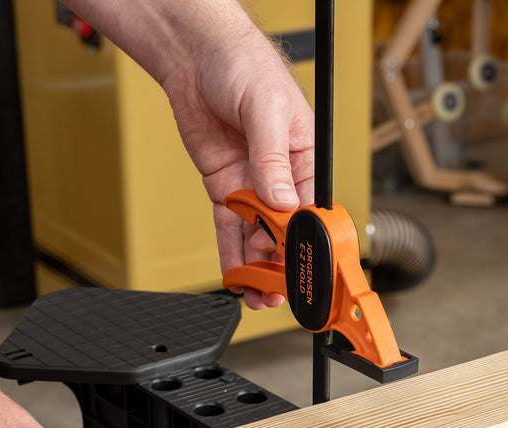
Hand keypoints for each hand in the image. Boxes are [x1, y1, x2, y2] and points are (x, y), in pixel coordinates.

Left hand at [159, 25, 314, 308]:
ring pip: (257, 234)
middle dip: (281, 261)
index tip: (302, 263)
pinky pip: (229, 226)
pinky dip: (231, 252)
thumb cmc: (242, 64)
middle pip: (285, 228)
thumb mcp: (265, 109)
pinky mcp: (224, 186)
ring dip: (257, 265)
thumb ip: (272, 158)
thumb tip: (281, 198)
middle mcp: (281, 174)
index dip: (307, 238)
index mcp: (305, 155)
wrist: (195, 55)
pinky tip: (234, 275)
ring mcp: (251, 182)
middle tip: (276, 289)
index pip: (312, 206)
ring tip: (257, 292)